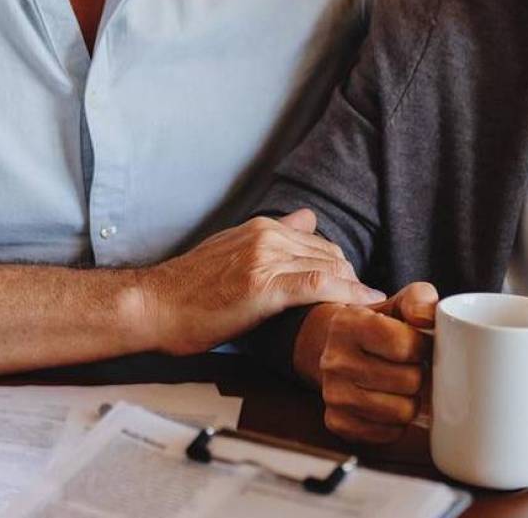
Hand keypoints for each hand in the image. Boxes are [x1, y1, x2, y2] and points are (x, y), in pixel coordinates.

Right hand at [139, 209, 384, 355]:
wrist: (154, 306)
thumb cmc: (188, 288)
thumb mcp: (231, 249)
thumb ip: (272, 235)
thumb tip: (307, 217)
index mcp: (260, 227)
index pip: (318, 242)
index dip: (341, 266)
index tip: (354, 287)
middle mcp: (266, 237)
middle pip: (331, 254)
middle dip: (353, 279)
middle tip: (367, 304)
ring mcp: (265, 260)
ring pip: (330, 267)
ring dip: (356, 288)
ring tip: (374, 310)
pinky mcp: (264, 287)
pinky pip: (319, 285)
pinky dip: (349, 294)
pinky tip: (367, 304)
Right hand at [298, 281, 436, 443]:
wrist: (338, 348)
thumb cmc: (379, 326)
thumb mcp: (398, 303)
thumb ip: (419, 299)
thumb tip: (427, 317)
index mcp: (347, 324)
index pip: (404, 345)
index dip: (422, 346)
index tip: (418, 343)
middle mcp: (333, 360)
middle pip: (409, 381)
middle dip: (419, 373)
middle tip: (411, 365)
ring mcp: (333, 395)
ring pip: (402, 411)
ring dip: (411, 399)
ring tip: (402, 384)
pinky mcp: (338, 423)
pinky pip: (389, 433)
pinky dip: (397, 421)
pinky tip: (390, 401)